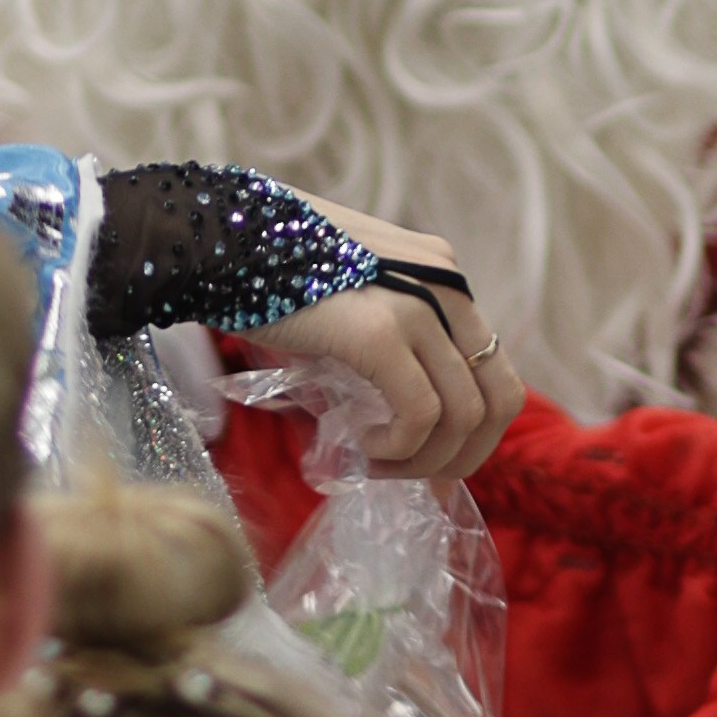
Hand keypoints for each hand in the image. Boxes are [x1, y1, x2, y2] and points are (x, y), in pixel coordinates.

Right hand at [250, 198, 524, 482]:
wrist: (216, 239)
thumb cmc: (268, 273)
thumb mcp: (352, 298)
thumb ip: (389, 338)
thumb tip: (405, 418)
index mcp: (443, 274)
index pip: (491, 368)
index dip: (471, 432)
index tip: (426, 461)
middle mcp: (446, 284)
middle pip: (499, 397)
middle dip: (462, 455)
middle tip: (409, 476)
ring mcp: (418, 304)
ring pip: (465, 415)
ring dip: (422, 460)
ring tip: (373, 463)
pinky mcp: (381, 330)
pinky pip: (419, 415)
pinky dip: (396, 449)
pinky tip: (359, 449)